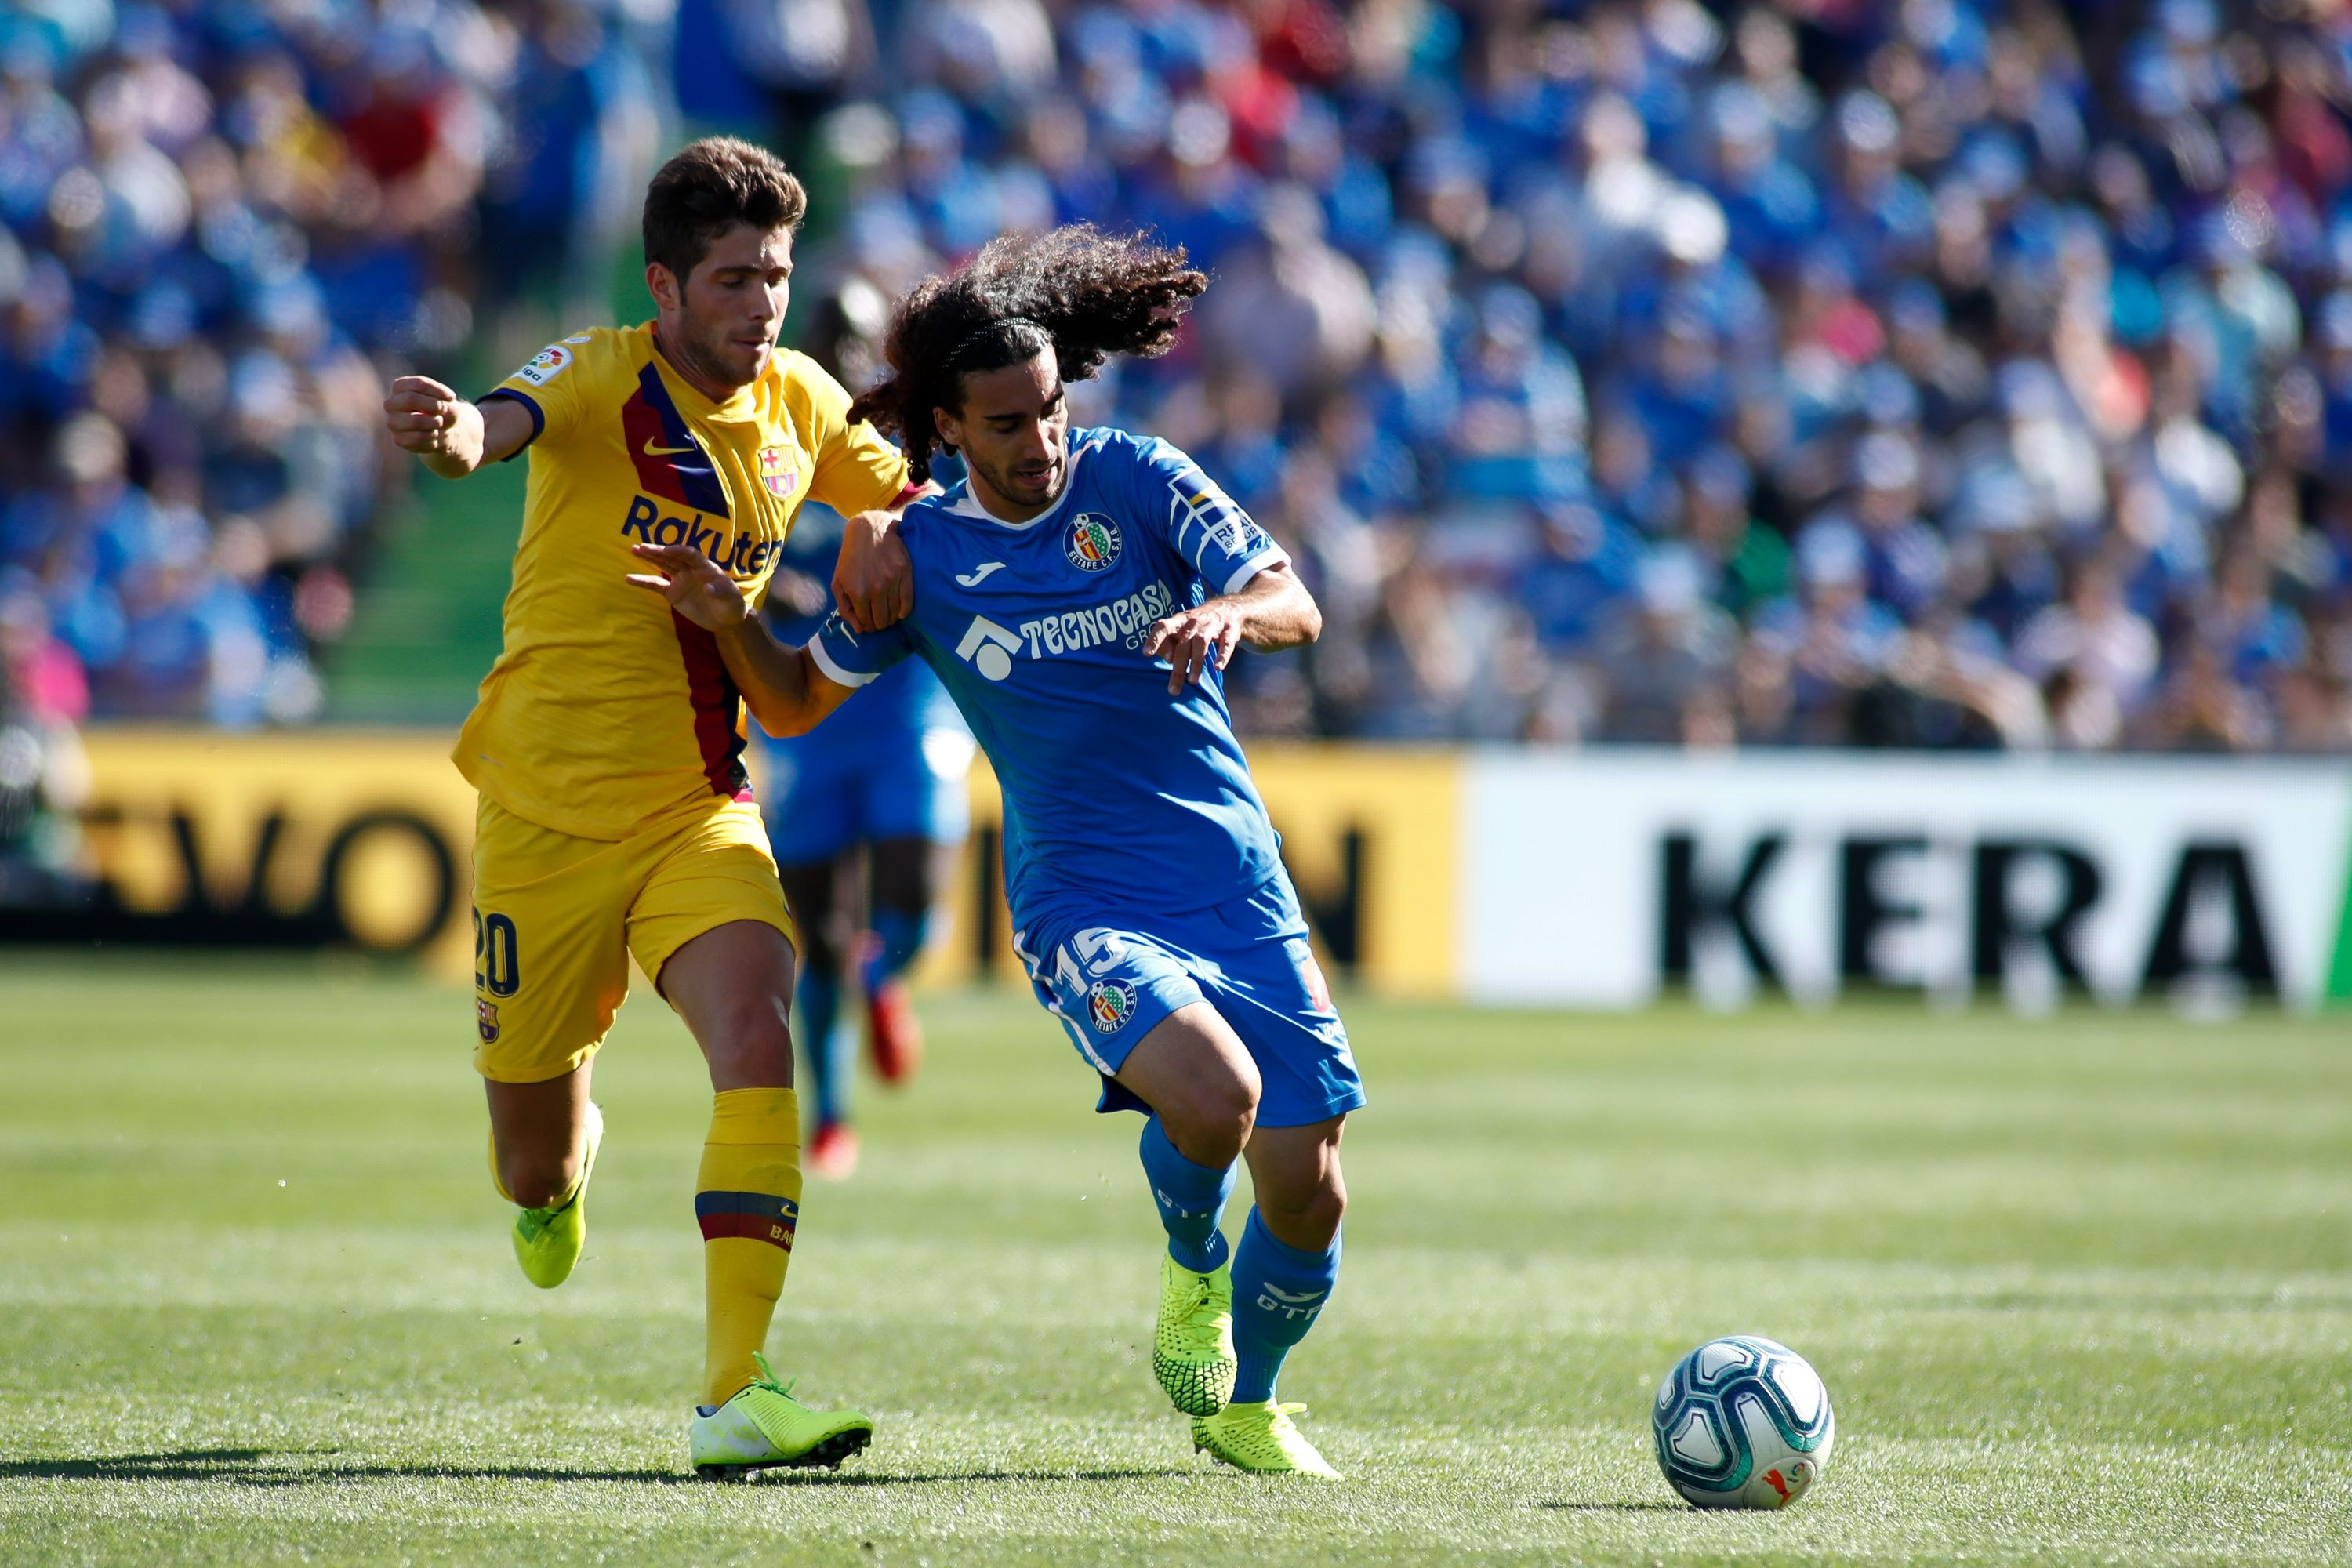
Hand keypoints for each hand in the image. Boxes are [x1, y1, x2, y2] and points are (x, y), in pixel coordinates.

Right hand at [382, 375, 475, 458]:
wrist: (444, 431)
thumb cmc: (442, 410)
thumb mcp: (447, 399)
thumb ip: (444, 398)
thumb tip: (441, 407)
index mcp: (399, 387)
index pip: (417, 384)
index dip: (437, 391)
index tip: (452, 397)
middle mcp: (391, 404)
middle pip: (410, 399)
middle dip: (434, 406)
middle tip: (443, 410)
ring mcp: (392, 422)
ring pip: (415, 421)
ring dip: (434, 422)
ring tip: (439, 422)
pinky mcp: (398, 439)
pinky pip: (417, 439)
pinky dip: (432, 437)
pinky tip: (434, 435)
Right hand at [627, 543, 750, 629]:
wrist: (726, 620)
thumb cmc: (733, 606)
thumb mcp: (733, 600)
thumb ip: (722, 592)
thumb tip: (708, 587)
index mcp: (706, 567)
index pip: (691, 555)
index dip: (679, 551)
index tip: (666, 550)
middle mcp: (691, 570)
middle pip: (673, 557)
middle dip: (658, 552)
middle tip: (642, 546)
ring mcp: (681, 580)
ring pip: (663, 566)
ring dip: (649, 558)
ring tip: (634, 550)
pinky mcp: (673, 593)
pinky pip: (656, 585)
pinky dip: (643, 581)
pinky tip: (629, 578)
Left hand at [833, 509, 912, 631]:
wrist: (869, 530)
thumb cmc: (851, 558)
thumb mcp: (839, 582)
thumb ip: (845, 608)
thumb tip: (859, 629)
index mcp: (857, 591)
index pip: (866, 623)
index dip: (867, 626)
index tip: (868, 622)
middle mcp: (875, 588)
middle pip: (882, 621)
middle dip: (879, 624)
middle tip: (878, 618)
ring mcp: (892, 580)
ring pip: (895, 614)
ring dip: (891, 618)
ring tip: (887, 613)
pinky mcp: (905, 572)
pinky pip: (908, 602)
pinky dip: (904, 612)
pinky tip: (900, 612)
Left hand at [1142, 601, 1243, 695]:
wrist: (1227, 608)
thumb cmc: (1196, 626)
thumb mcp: (1180, 630)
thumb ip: (1169, 644)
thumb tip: (1165, 658)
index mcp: (1179, 621)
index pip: (1163, 626)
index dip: (1155, 639)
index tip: (1146, 653)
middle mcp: (1194, 622)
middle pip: (1183, 644)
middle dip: (1178, 667)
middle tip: (1173, 690)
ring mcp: (1212, 625)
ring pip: (1202, 642)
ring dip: (1196, 662)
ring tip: (1193, 681)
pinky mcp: (1230, 630)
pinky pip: (1226, 642)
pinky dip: (1222, 655)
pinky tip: (1218, 667)